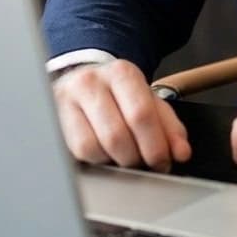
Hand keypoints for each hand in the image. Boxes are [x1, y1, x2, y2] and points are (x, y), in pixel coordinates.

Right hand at [52, 60, 191, 171]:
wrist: (82, 81)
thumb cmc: (119, 95)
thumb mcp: (148, 101)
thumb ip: (169, 126)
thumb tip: (181, 152)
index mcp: (122, 72)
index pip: (141, 113)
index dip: (154, 145)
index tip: (163, 162)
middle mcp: (92, 82)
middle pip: (117, 134)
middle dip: (136, 158)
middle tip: (145, 164)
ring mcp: (68, 100)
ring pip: (95, 147)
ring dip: (115, 161)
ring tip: (125, 156)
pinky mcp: (54, 121)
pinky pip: (78, 153)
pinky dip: (97, 161)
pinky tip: (105, 153)